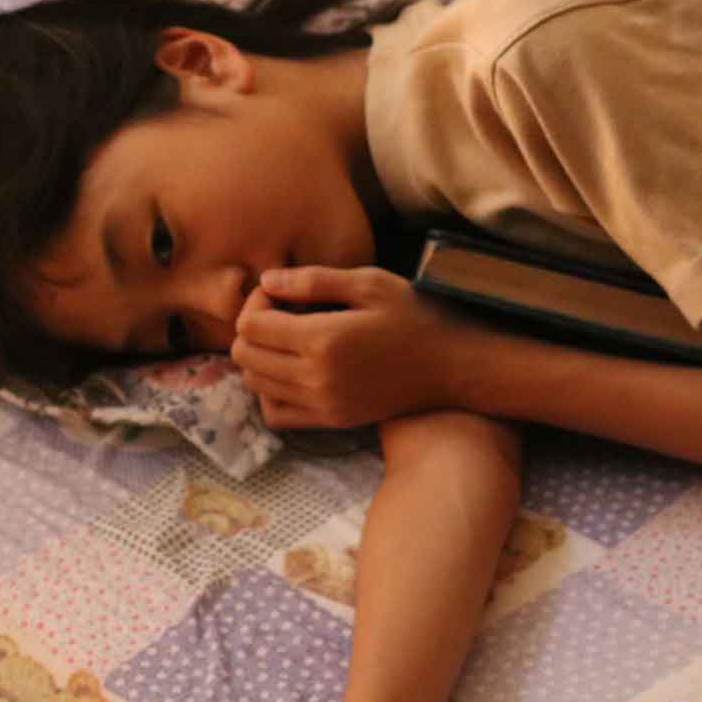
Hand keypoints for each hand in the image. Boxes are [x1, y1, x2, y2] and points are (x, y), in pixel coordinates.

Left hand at [230, 265, 471, 430]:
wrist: (455, 366)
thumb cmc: (416, 315)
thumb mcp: (369, 283)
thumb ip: (313, 280)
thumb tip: (266, 280)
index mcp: (322, 340)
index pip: (251, 324)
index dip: (256, 302)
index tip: (281, 292)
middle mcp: (316, 378)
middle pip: (246, 355)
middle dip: (253, 328)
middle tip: (283, 312)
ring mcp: (323, 405)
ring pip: (255, 384)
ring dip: (260, 357)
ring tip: (289, 338)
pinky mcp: (333, 421)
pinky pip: (276, 414)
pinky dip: (271, 392)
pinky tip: (293, 369)